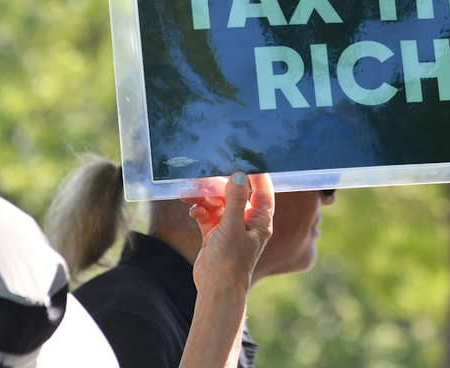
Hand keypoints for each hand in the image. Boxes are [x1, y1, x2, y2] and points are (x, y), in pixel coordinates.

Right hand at [180, 171, 273, 293]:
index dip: (256, 176)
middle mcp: (246, 222)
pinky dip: (199, 210)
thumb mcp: (232, 227)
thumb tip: (239, 175)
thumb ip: (235, 200)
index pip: (262, 192)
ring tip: (187, 193)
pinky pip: (207, 214)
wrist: (215, 289)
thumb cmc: (231, 261)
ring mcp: (229, 228)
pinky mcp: (214, 234)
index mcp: (259, 220)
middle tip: (201, 178)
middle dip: (217, 186)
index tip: (246, 160)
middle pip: (234, 195)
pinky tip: (192, 210)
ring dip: (203, 197)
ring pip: (217, 203)